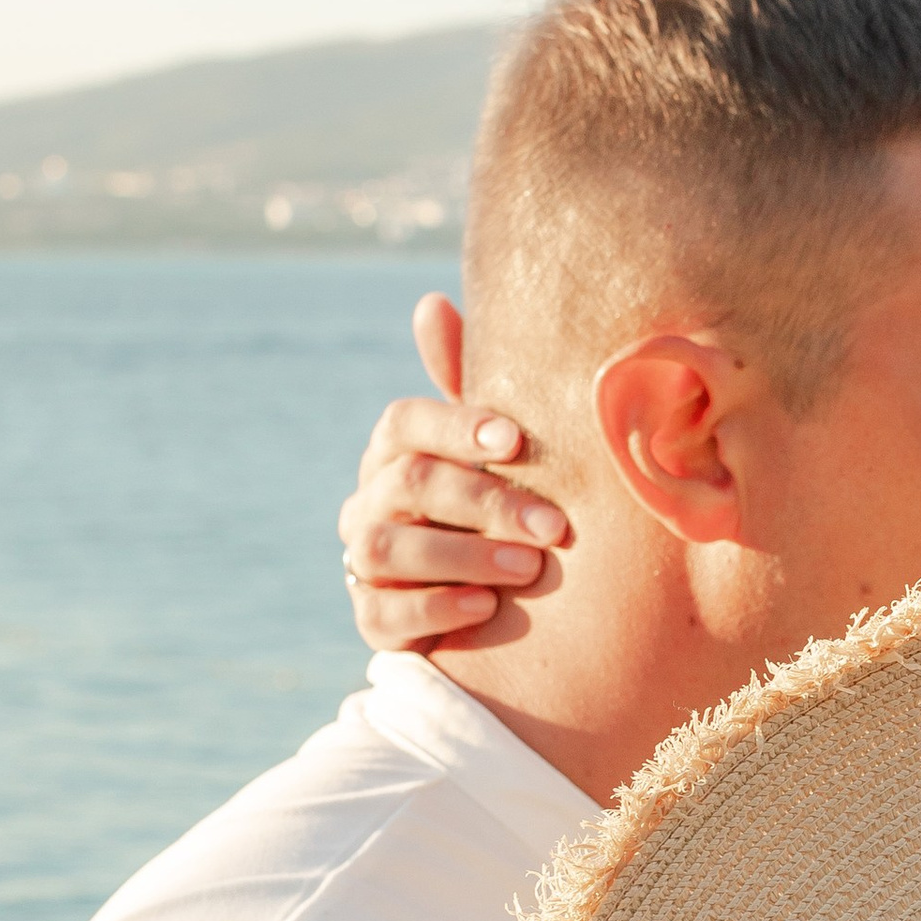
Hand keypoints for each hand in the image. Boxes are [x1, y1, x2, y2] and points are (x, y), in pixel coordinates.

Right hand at [339, 306, 570, 651]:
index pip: (404, 422)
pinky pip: (385, 615)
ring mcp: (364, 562)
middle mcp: (370, 500)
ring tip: (529, 567)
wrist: (496, 600)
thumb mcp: (496, 450)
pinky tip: (486, 607)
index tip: (515, 440)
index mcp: (397, 450)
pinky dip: (436, 608)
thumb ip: (471, 385)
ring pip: (386, 550)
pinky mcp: (372, 619)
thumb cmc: (499, 505)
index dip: (455, 425)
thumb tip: (430, 302)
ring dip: (464, 556)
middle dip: (486, 502)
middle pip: (410, 485)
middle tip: (555, 526)